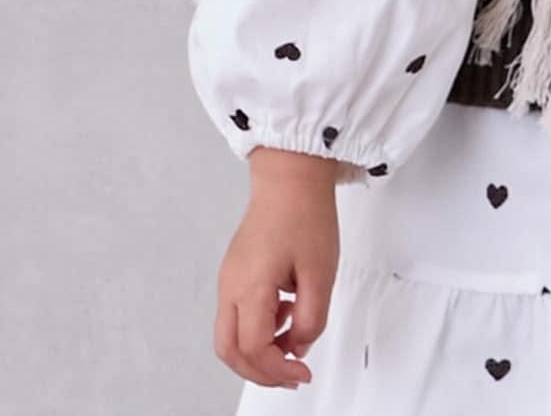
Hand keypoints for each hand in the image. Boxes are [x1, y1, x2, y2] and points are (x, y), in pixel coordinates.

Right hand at [212, 147, 344, 388]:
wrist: (291, 175)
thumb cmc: (305, 215)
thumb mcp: (321, 272)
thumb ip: (311, 318)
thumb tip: (299, 346)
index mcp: (249, 288)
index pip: (254, 349)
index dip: (278, 370)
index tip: (303, 374)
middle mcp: (230, 287)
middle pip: (229, 350)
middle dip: (259, 371)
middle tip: (291, 375)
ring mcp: (229, 278)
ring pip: (229, 335)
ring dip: (257, 351)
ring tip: (292, 343)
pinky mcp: (235, 270)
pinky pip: (236, 313)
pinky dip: (257, 327)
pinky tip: (286, 313)